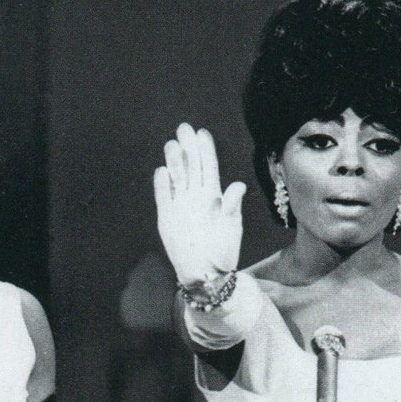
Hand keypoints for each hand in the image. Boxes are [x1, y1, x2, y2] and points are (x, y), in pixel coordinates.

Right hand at [153, 124, 246, 286]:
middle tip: (183, 128)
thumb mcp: (231, 228)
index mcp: (214, 196)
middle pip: (191, 167)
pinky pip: (163, 196)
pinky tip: (162, 172)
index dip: (205, 150)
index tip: (201, 133)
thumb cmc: (223, 251)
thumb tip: (237, 186)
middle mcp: (196, 197)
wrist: (206, 273)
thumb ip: (232, 206)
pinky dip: (162, 184)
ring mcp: (181, 205)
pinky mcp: (167, 216)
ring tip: (172, 145)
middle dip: (188, 147)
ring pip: (177, 177)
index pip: (209, 168)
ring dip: (174, 161)